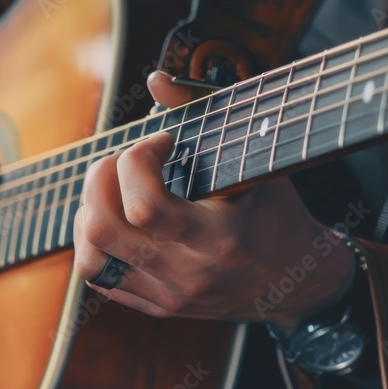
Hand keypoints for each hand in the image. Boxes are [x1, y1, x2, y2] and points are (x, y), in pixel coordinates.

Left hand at [72, 72, 354, 329]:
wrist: (297, 284)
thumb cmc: (278, 216)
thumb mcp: (257, 161)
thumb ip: (207, 113)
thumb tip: (157, 81)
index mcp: (216, 240)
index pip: (144, 206)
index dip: (138, 160)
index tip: (161, 144)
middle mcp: (187, 274)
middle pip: (103, 228)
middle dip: (101, 179)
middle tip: (125, 163)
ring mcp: (168, 295)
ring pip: (91, 257)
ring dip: (90, 212)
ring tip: (115, 191)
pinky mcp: (158, 307)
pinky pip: (101, 278)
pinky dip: (97, 243)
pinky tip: (120, 219)